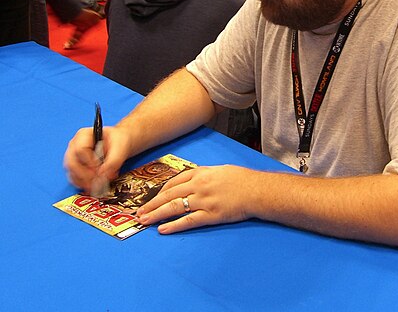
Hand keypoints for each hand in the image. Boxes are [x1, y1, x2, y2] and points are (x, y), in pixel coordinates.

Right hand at [63, 125, 130, 192]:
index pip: (80, 150)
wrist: (120, 143)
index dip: (89, 163)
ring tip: (96, 187)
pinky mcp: (76, 167)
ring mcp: (74, 157)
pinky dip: (82, 184)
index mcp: (84, 135)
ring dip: (83, 182)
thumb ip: (113, 161)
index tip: (100, 171)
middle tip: (97, 182)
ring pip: (71, 172)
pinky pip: (74, 178)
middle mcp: (75, 145)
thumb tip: (103, 176)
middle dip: (84, 175)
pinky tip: (92, 187)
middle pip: (72, 162)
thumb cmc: (119, 140)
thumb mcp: (121, 147)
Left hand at [136, 165, 255, 233]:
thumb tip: (191, 181)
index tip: (151, 197)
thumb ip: (204, 175)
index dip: (160, 191)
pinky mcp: (211, 215)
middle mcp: (199, 186)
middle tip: (138, 212)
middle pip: (169, 195)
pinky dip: (174, 225)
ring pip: (174, 207)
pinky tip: (163, 229)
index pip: (174, 181)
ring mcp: (204, 201)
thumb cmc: (242, 179)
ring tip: (144, 221)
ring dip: (156, 214)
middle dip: (151, 204)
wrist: (257, 190)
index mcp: (201, 173)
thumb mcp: (220, 170)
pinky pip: (188, 221)